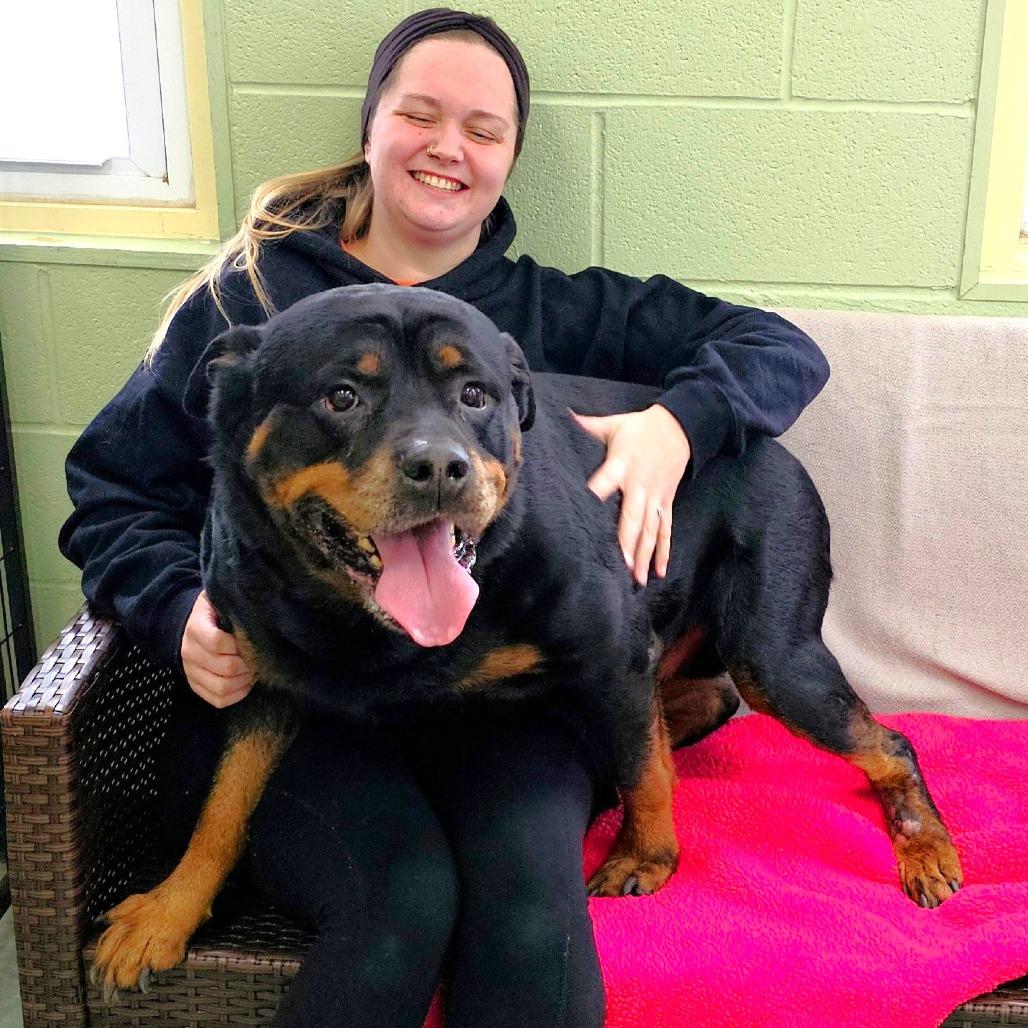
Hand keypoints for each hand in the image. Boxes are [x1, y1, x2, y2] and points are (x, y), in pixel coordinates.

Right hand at [180, 591, 254, 706]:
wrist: (194, 626)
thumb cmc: (216, 611)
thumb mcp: (220, 600)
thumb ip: (234, 605)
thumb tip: (258, 609)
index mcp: (195, 628)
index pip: (218, 642)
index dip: (240, 644)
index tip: (252, 640)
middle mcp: (189, 652)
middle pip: (226, 667)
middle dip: (248, 663)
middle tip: (259, 657)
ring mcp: (191, 672)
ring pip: (222, 687)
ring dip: (244, 681)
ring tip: (254, 670)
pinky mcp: (196, 687)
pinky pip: (218, 701)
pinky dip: (237, 694)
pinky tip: (246, 682)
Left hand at [572, 405, 690, 585]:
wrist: (682, 427)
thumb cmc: (641, 427)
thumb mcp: (614, 423)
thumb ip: (588, 425)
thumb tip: (564, 416)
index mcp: (622, 465)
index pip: (605, 482)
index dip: (596, 494)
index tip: (584, 512)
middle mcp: (640, 485)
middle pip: (633, 516)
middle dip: (627, 541)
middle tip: (620, 564)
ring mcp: (655, 497)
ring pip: (650, 529)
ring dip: (644, 554)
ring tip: (637, 578)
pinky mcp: (666, 502)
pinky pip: (666, 529)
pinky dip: (664, 551)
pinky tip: (659, 571)